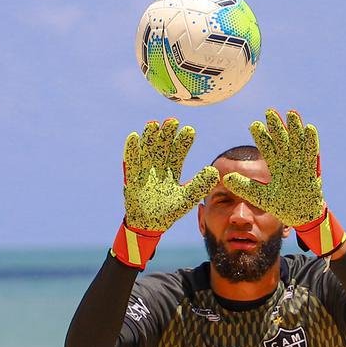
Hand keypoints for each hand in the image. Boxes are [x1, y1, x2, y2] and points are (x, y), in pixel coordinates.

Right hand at [122, 118, 217, 232]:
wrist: (148, 225)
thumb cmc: (168, 212)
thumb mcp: (186, 199)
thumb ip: (199, 185)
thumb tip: (214, 171)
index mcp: (171, 171)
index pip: (178, 153)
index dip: (183, 142)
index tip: (190, 130)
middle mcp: (158, 168)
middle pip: (162, 148)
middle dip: (166, 135)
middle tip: (172, 121)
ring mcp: (144, 172)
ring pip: (147, 151)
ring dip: (149, 138)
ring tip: (153, 124)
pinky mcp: (132, 179)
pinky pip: (131, 163)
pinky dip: (131, 151)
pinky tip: (133, 137)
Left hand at [224, 108, 345, 256]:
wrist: (300, 216)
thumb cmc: (281, 205)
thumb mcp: (260, 196)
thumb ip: (244, 187)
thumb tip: (226, 178)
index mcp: (275, 166)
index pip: (267, 149)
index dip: (262, 137)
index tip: (254, 125)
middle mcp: (288, 162)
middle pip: (282, 141)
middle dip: (276, 127)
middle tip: (269, 111)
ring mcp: (300, 165)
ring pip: (297, 143)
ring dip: (295, 129)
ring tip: (291, 113)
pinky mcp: (311, 171)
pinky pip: (312, 154)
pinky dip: (311, 142)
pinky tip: (309, 128)